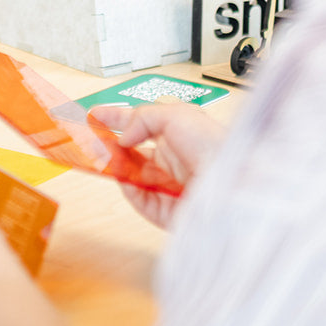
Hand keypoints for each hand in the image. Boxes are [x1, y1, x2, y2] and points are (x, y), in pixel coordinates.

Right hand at [90, 103, 226, 228]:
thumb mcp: (176, 116)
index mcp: (178, 135)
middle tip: (91, 139)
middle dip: (111, 146)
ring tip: (101, 156)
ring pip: (132, 177)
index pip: (140, 125)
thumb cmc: (215, 147)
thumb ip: (142, 119)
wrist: (234, 184)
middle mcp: (173, 161)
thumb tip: (123, 137)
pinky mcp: (166, 210)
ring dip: (116, 166)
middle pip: (133, 153)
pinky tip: (121, 177)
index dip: (117, 119)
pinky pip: (139, 200)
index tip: (95, 115)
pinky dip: (127, 189)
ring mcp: (168, 185)